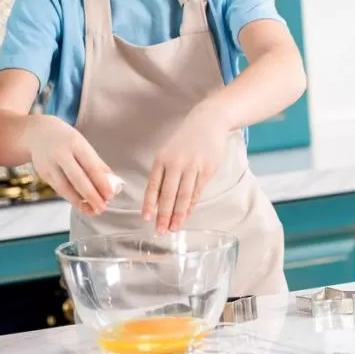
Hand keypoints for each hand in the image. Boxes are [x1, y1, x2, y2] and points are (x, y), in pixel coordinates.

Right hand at [24, 115, 115, 214]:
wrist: (37, 133)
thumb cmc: (67, 141)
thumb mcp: (83, 145)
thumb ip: (98, 164)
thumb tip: (114, 186)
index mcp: (76, 143)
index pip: (91, 166)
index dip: (101, 182)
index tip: (110, 196)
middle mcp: (61, 153)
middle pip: (77, 178)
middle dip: (91, 195)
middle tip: (102, 208)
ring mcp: (49, 164)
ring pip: (64, 187)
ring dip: (79, 202)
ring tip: (92, 210)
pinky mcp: (42, 173)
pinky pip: (58, 189)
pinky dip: (70, 198)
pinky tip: (80, 204)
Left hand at [143, 105, 228, 232]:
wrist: (208, 122)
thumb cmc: (185, 140)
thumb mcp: (168, 152)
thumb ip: (163, 174)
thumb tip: (157, 200)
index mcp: (161, 159)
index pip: (153, 185)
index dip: (149, 203)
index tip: (146, 218)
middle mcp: (175, 163)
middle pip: (168, 194)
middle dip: (164, 215)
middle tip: (160, 231)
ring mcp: (192, 167)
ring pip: (184, 196)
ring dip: (178, 215)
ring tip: (174, 229)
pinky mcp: (207, 169)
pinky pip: (198, 192)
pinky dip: (191, 206)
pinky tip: (187, 216)